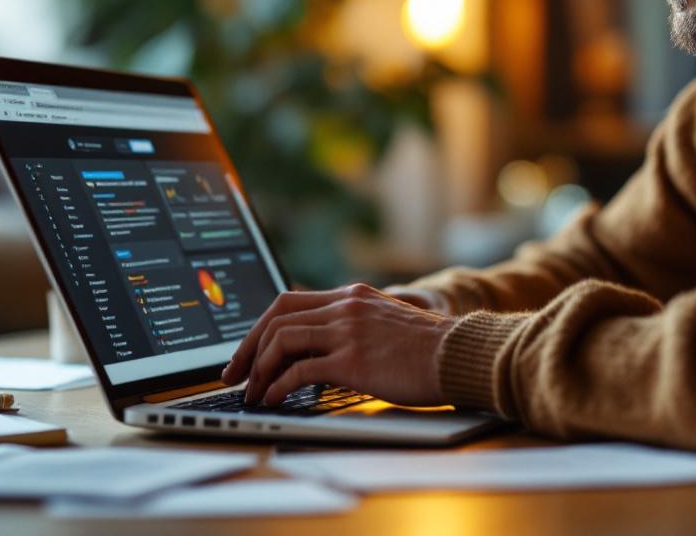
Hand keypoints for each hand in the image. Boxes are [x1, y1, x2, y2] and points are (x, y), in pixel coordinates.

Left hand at [221, 284, 455, 406]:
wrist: (462, 354)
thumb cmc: (432, 349)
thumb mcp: (386, 323)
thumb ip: (355, 327)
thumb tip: (322, 351)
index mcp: (352, 296)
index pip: (288, 301)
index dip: (260, 326)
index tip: (247, 351)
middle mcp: (346, 306)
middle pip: (276, 317)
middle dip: (247, 347)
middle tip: (233, 374)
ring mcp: (348, 330)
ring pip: (282, 340)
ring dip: (259, 368)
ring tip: (251, 392)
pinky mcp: (353, 360)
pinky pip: (299, 371)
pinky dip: (278, 386)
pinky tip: (272, 399)